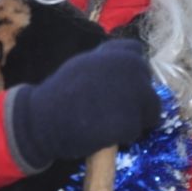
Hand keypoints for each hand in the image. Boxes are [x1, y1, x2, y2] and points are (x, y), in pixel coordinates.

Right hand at [9, 39, 161, 170]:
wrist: (41, 119)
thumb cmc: (59, 93)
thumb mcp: (84, 64)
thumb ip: (108, 63)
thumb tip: (128, 64)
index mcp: (117, 53)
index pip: (138, 56)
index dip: (132, 73)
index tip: (119, 86)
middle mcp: (130, 68)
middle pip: (148, 87)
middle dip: (138, 101)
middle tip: (116, 112)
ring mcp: (132, 94)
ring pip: (150, 111)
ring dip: (135, 120)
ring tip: (109, 124)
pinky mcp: (129, 121)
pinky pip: (136, 131)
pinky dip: (122, 137)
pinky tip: (103, 134)